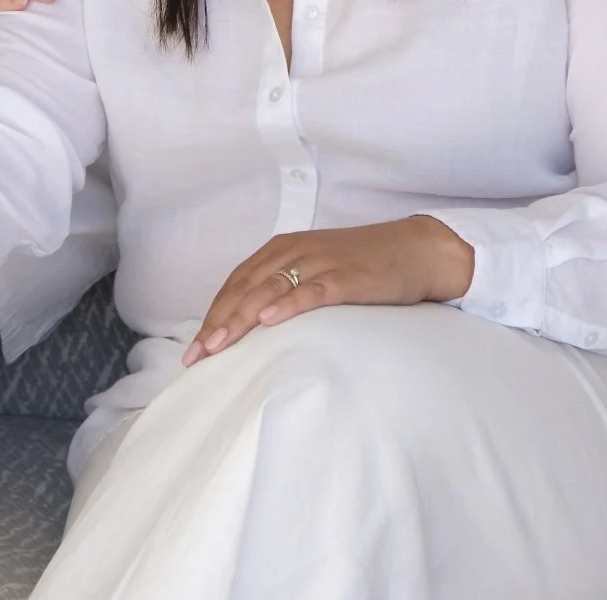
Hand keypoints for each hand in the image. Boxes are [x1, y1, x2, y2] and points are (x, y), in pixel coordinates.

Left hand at [181, 218, 473, 366]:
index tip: (193, 351)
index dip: (213, 315)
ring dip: (241, 317)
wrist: (412, 249)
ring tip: (219, 343)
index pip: (237, 284)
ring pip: (271, 289)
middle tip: (196, 357)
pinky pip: (312, 290)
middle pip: (246, 288)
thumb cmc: (359, 265)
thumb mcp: (313, 270)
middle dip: (218, 323)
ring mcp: (320, 262)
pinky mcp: (347, 276)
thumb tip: (250, 328)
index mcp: (281, 250)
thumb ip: (282, 289)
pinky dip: (289, 304)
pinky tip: (270, 320)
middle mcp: (294, 251)